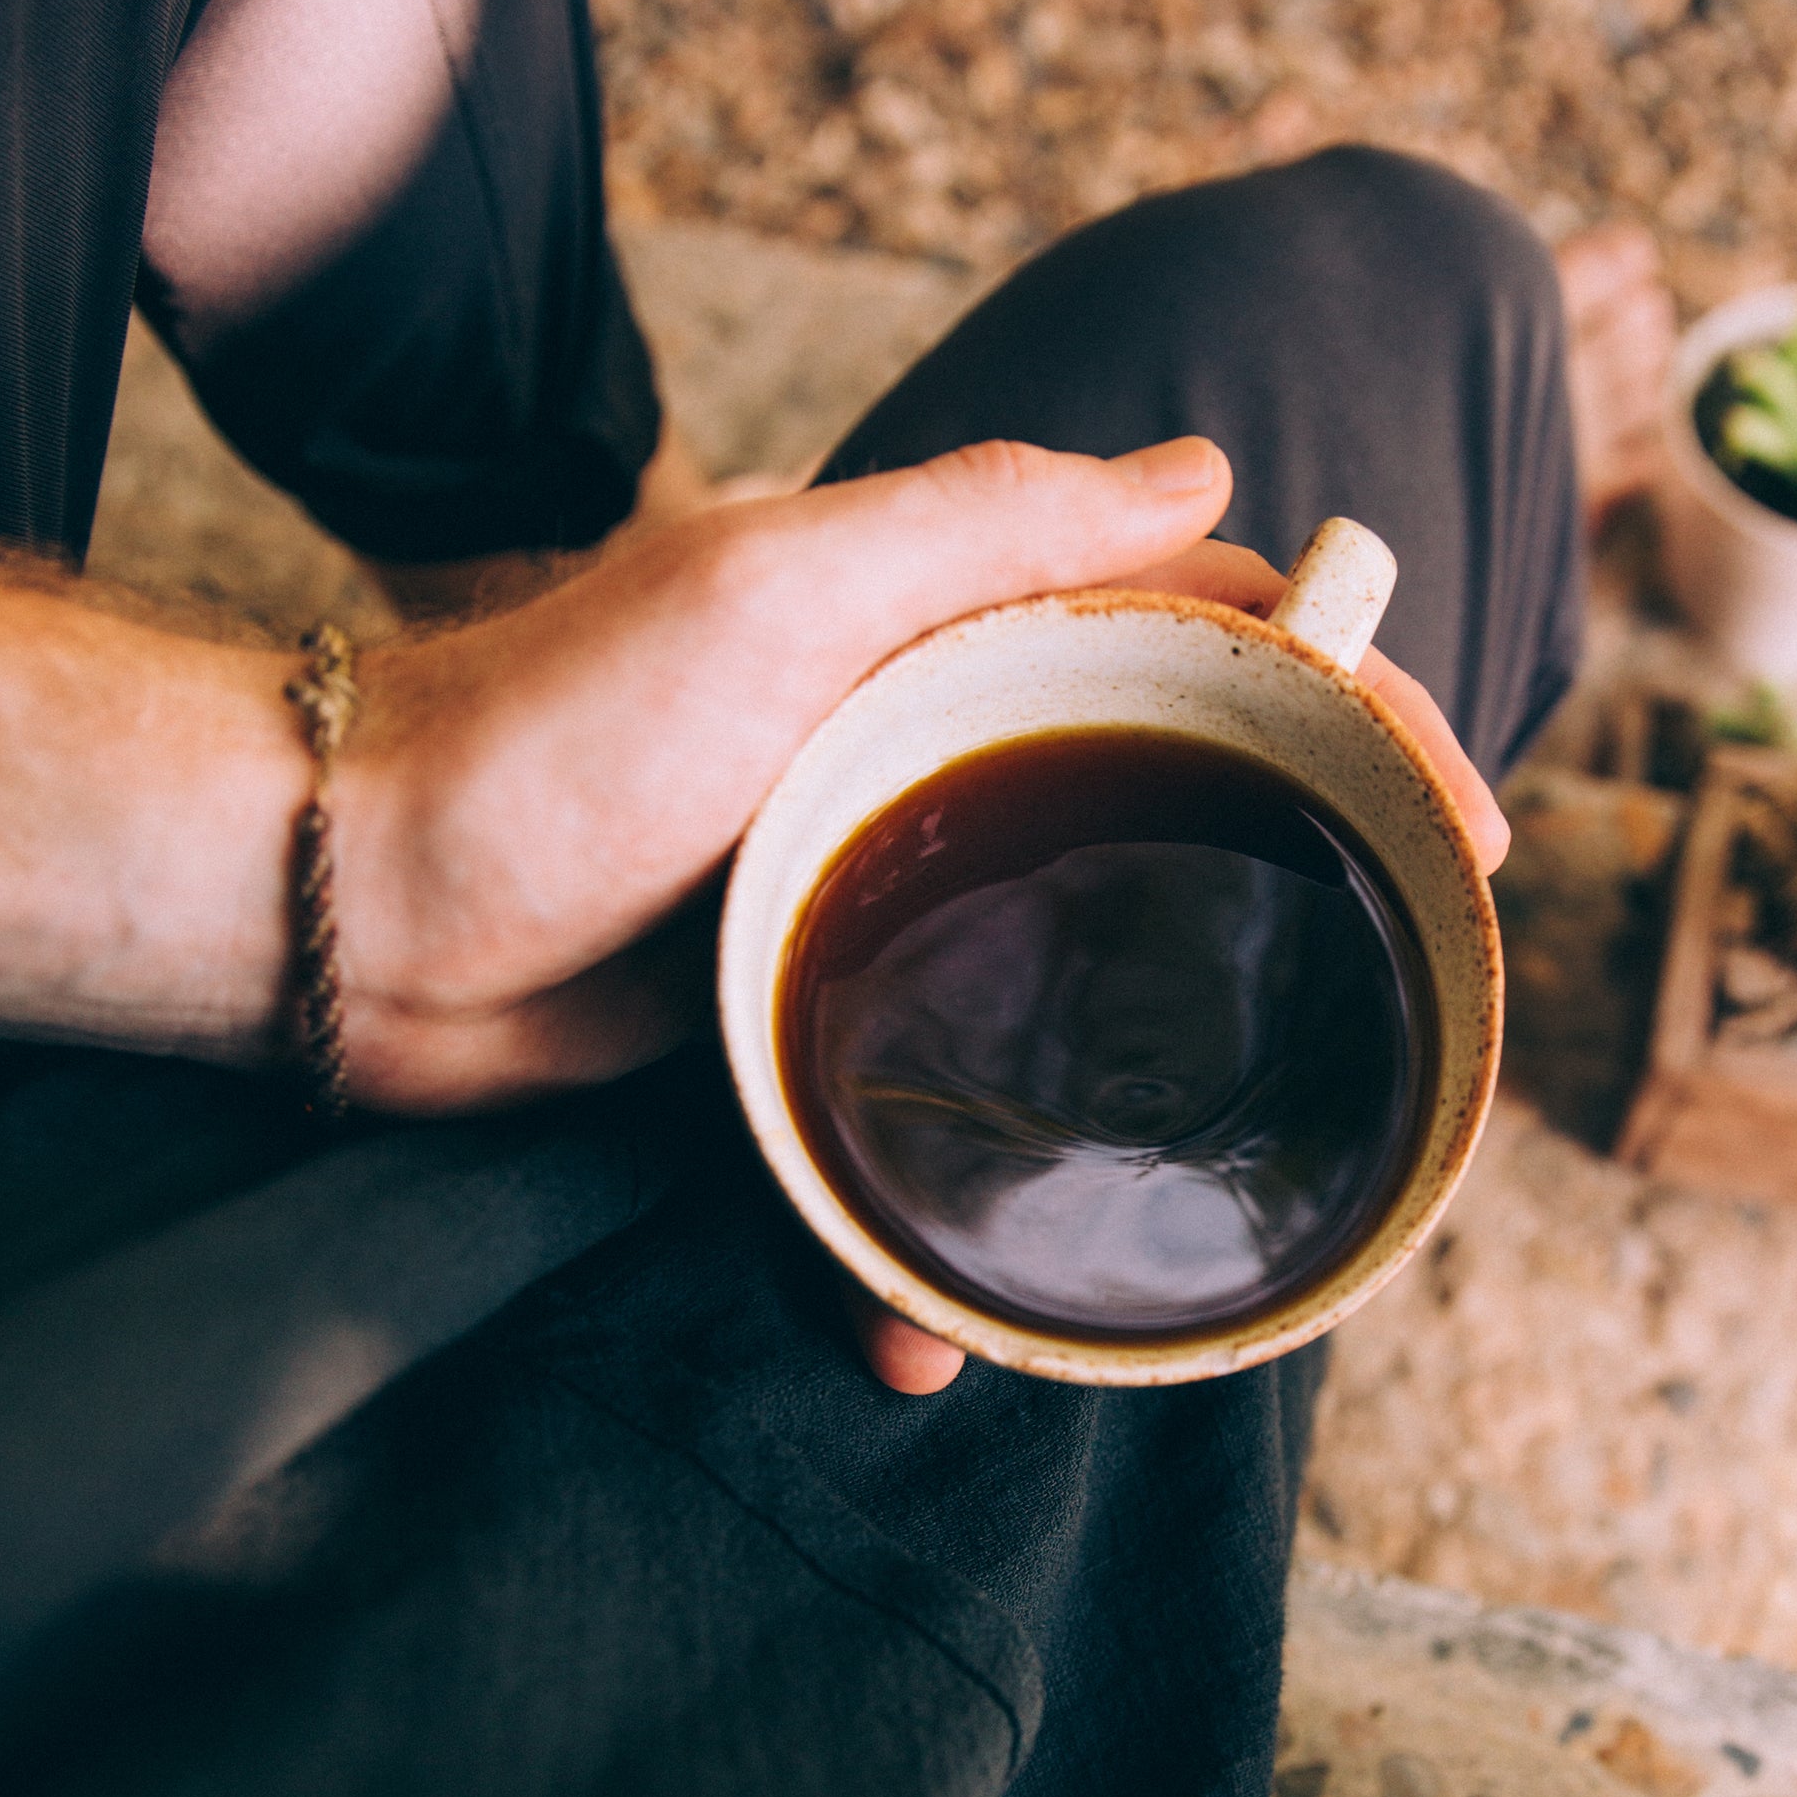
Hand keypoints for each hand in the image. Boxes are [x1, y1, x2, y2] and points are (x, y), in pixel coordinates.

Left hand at [337, 448, 1507, 1391]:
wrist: (345, 919)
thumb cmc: (542, 733)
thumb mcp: (774, 591)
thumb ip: (985, 525)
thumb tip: (1209, 472)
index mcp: (947, 634)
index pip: (1211, 645)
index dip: (1354, 717)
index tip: (1452, 825)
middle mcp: (926, 754)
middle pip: (1168, 816)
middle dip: (1295, 907)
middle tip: (1401, 1006)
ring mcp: (870, 897)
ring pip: (1061, 990)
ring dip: (1135, 1095)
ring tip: (1216, 1193)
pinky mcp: (795, 1027)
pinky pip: (915, 1121)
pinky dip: (934, 1226)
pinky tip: (950, 1325)